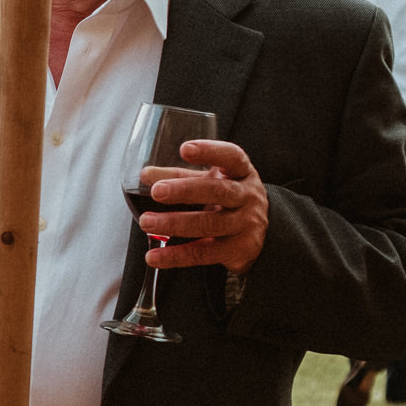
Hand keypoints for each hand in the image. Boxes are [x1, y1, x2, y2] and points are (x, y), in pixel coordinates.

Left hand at [140, 138, 267, 273]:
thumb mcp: (208, 182)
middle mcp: (247, 196)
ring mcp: (246, 224)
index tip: (185, 149)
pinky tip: (153, 256)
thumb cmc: (227, 199)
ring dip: (175, 223)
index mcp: (241, 172)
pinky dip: (176, 256)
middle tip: (156, 191)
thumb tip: (145, 174)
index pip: (231, 157)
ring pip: (210, 224)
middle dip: (185, 191)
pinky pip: (204, 254)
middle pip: (218, 191)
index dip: (210, 151)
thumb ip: (178, 177)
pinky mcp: (238, 250)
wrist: (260, 234)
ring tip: (146, 222)